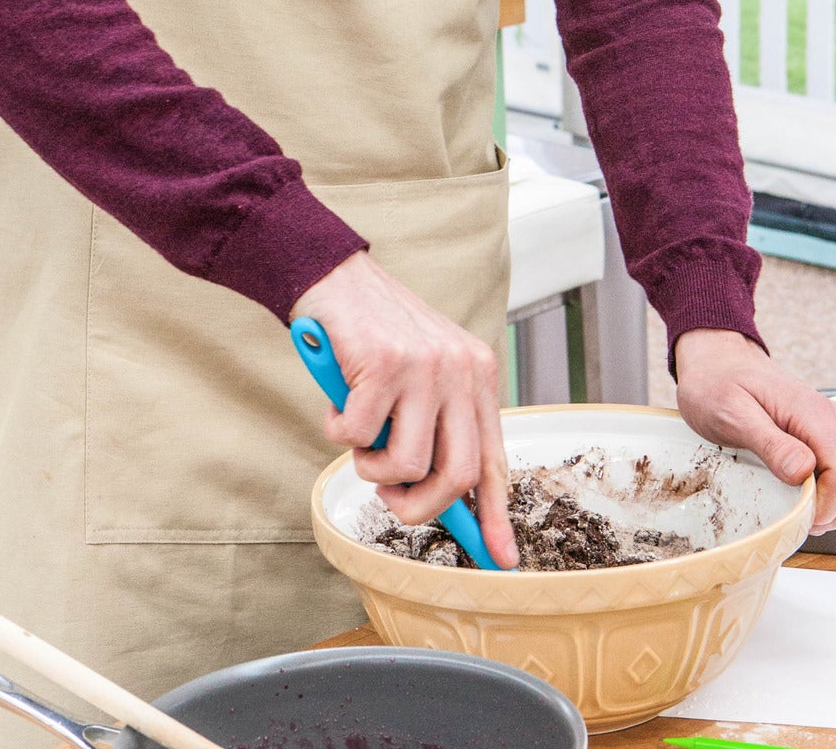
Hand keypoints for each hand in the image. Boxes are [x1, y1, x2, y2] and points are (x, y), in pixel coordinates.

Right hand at [292, 251, 517, 567]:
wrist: (336, 276)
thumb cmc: (376, 336)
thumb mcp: (425, 377)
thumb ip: (438, 427)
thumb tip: (445, 498)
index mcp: (478, 375)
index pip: (495, 460)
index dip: (497, 516)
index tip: (500, 559)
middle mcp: (461, 369)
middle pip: (457, 475)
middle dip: (419, 506)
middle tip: (391, 500)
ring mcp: (425, 366)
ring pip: (406, 464)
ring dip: (371, 467)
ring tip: (359, 436)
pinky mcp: (384, 363)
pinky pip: (357, 436)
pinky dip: (338, 432)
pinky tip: (338, 403)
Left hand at [673, 329, 835, 532]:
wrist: (718, 361)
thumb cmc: (718, 383)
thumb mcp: (732, 413)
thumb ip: (771, 443)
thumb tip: (805, 471)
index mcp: (815, 416)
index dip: (824, 507)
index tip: (792, 512)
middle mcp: (834, 423)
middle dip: (824, 513)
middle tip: (784, 510)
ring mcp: (833, 432)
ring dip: (822, 507)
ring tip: (783, 498)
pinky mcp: (825, 441)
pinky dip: (818, 496)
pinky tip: (788, 488)